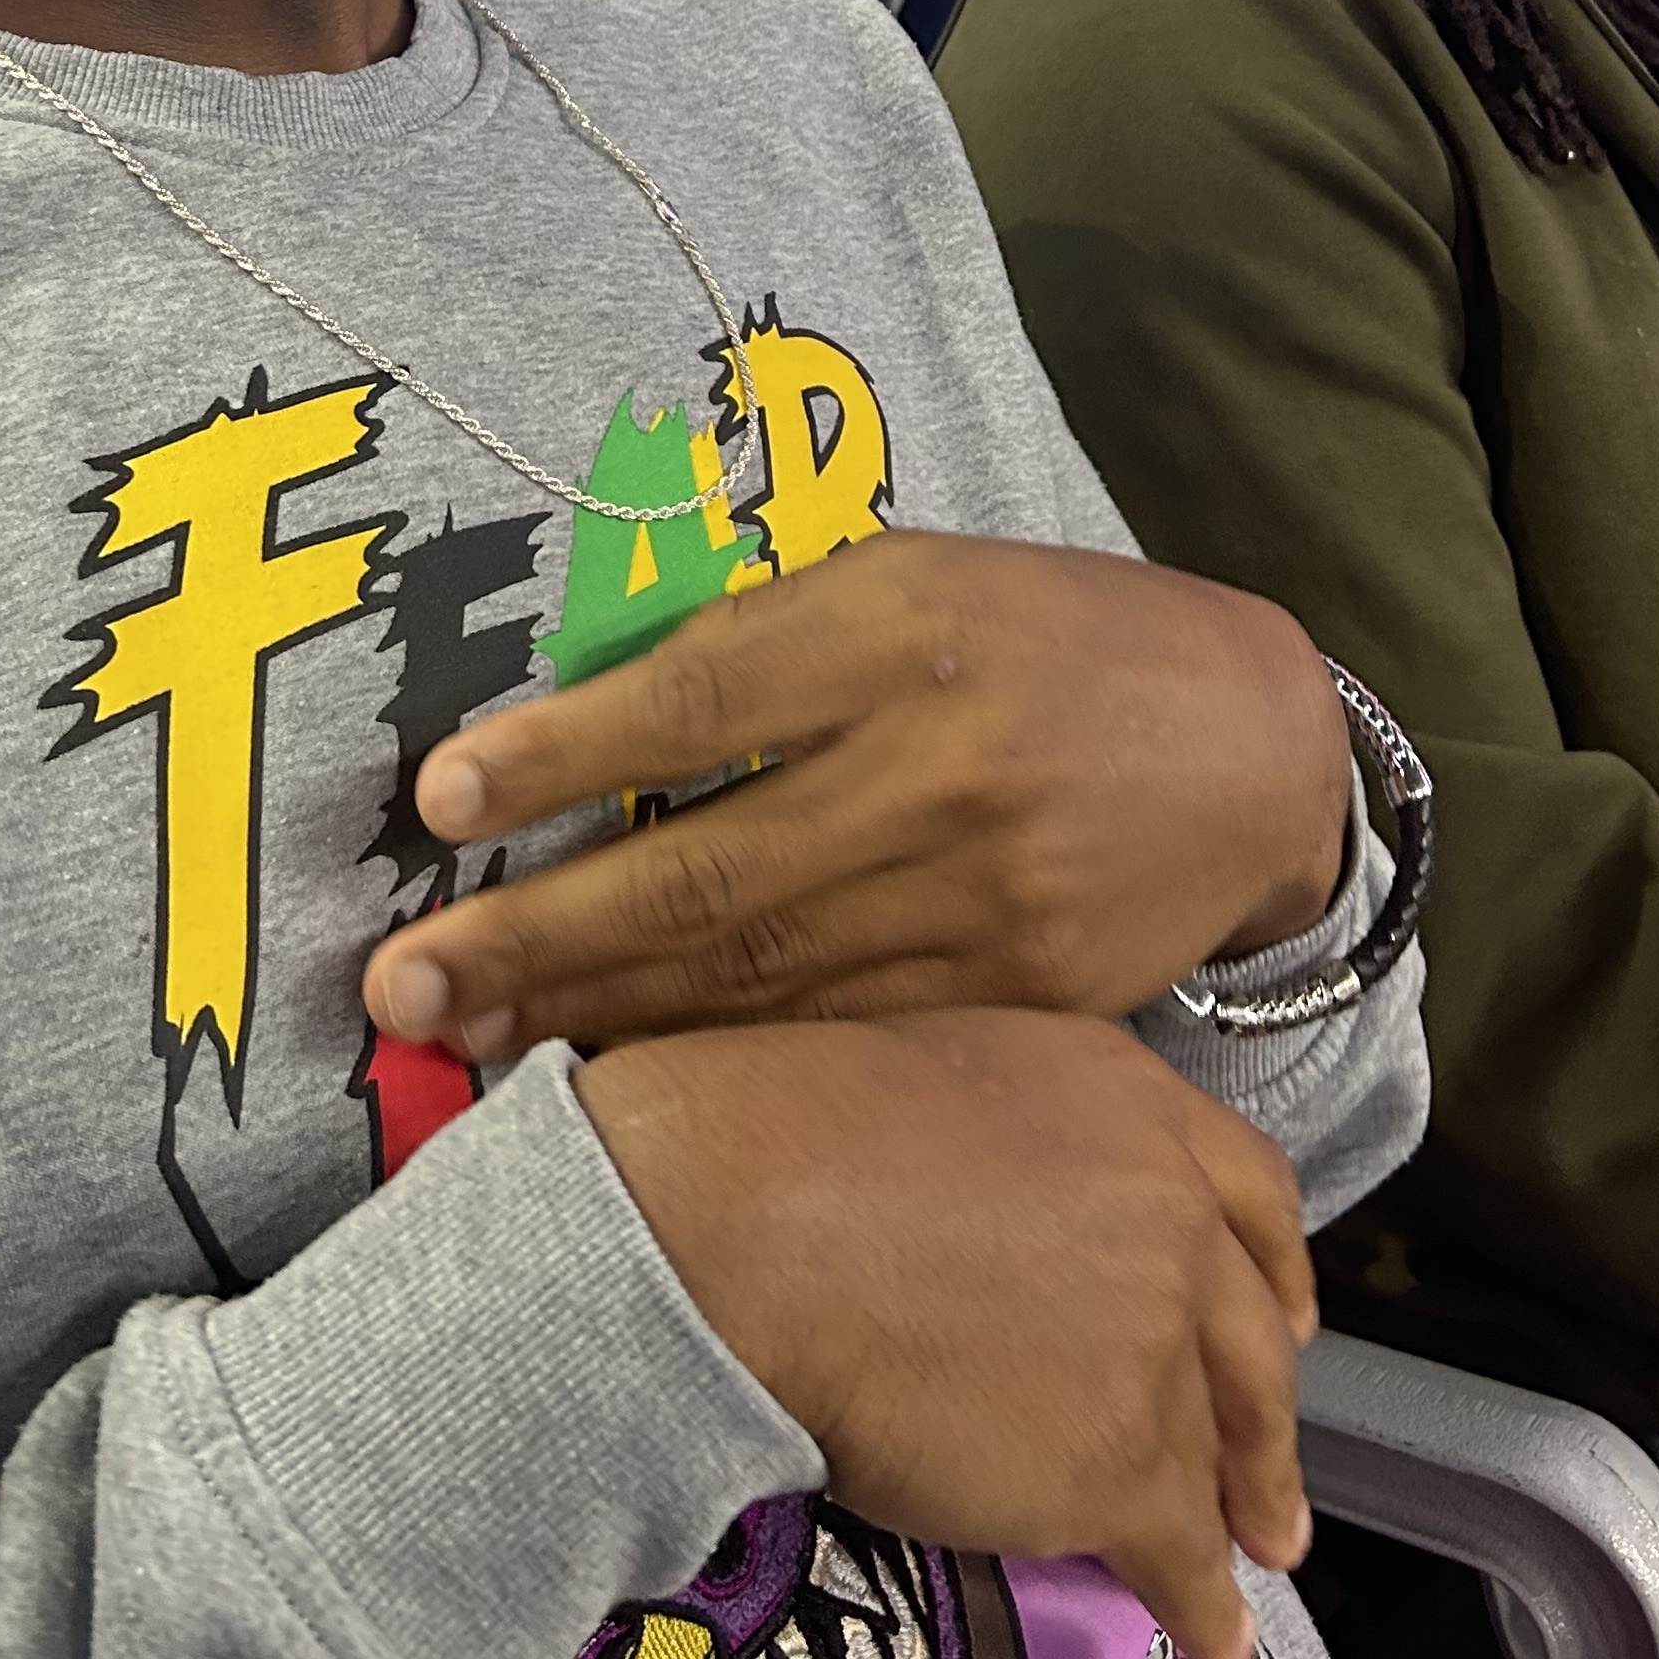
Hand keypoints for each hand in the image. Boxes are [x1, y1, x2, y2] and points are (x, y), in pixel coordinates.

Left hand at [362, 535, 1354, 1065]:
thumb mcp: (921, 579)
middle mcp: (940, 766)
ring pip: (756, 978)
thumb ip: (772, 638)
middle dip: (536, 935)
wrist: (1259, 749)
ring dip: (594, 1018)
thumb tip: (585, 713)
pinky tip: (622, 1078)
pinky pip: (836, 1037)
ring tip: (465, 1042)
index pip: (701, 693)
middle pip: (707, 869)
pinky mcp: (1013, 996)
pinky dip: (720, 1060)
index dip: (562, 753)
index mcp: (908, 628)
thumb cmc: (1054, 640)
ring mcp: (981, 897)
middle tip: (399, 983)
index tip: (441, 796)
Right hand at [577, 1009, 1313, 1658]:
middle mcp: (1170, 1212)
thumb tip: (1020, 1224)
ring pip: (1211, 1444)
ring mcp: (1156, 1340)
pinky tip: (1209, 1637)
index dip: (1272, 1271)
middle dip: (1268, 1419)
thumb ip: (1033, 1152)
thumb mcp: (957, 1083)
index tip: (1286, 1321)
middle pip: (1252, 1333)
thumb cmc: (795, 1138)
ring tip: (1245, 1564)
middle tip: (1270, 1478)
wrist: (752, 1227)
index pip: (1251, 1191)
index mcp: (1132, 1105)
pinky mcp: (1122, 1461)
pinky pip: (1177, 1550)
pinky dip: (1199, 1603)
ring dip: (1236, 1511)